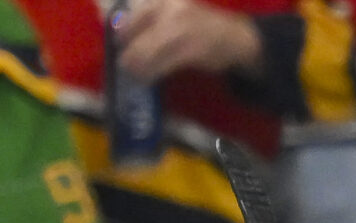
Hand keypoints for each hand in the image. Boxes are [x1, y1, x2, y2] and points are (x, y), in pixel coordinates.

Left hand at [115, 0, 261, 81]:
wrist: (234, 37)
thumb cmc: (199, 25)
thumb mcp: (173, 12)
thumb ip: (148, 19)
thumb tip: (115, 28)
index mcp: (163, 1)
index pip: (133, 16)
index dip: (120, 31)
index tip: (117, 42)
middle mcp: (172, 11)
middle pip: (138, 33)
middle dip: (128, 51)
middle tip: (122, 64)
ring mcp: (183, 30)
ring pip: (148, 50)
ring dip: (137, 65)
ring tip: (133, 74)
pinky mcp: (192, 50)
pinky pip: (164, 64)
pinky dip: (152, 72)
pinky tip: (147, 77)